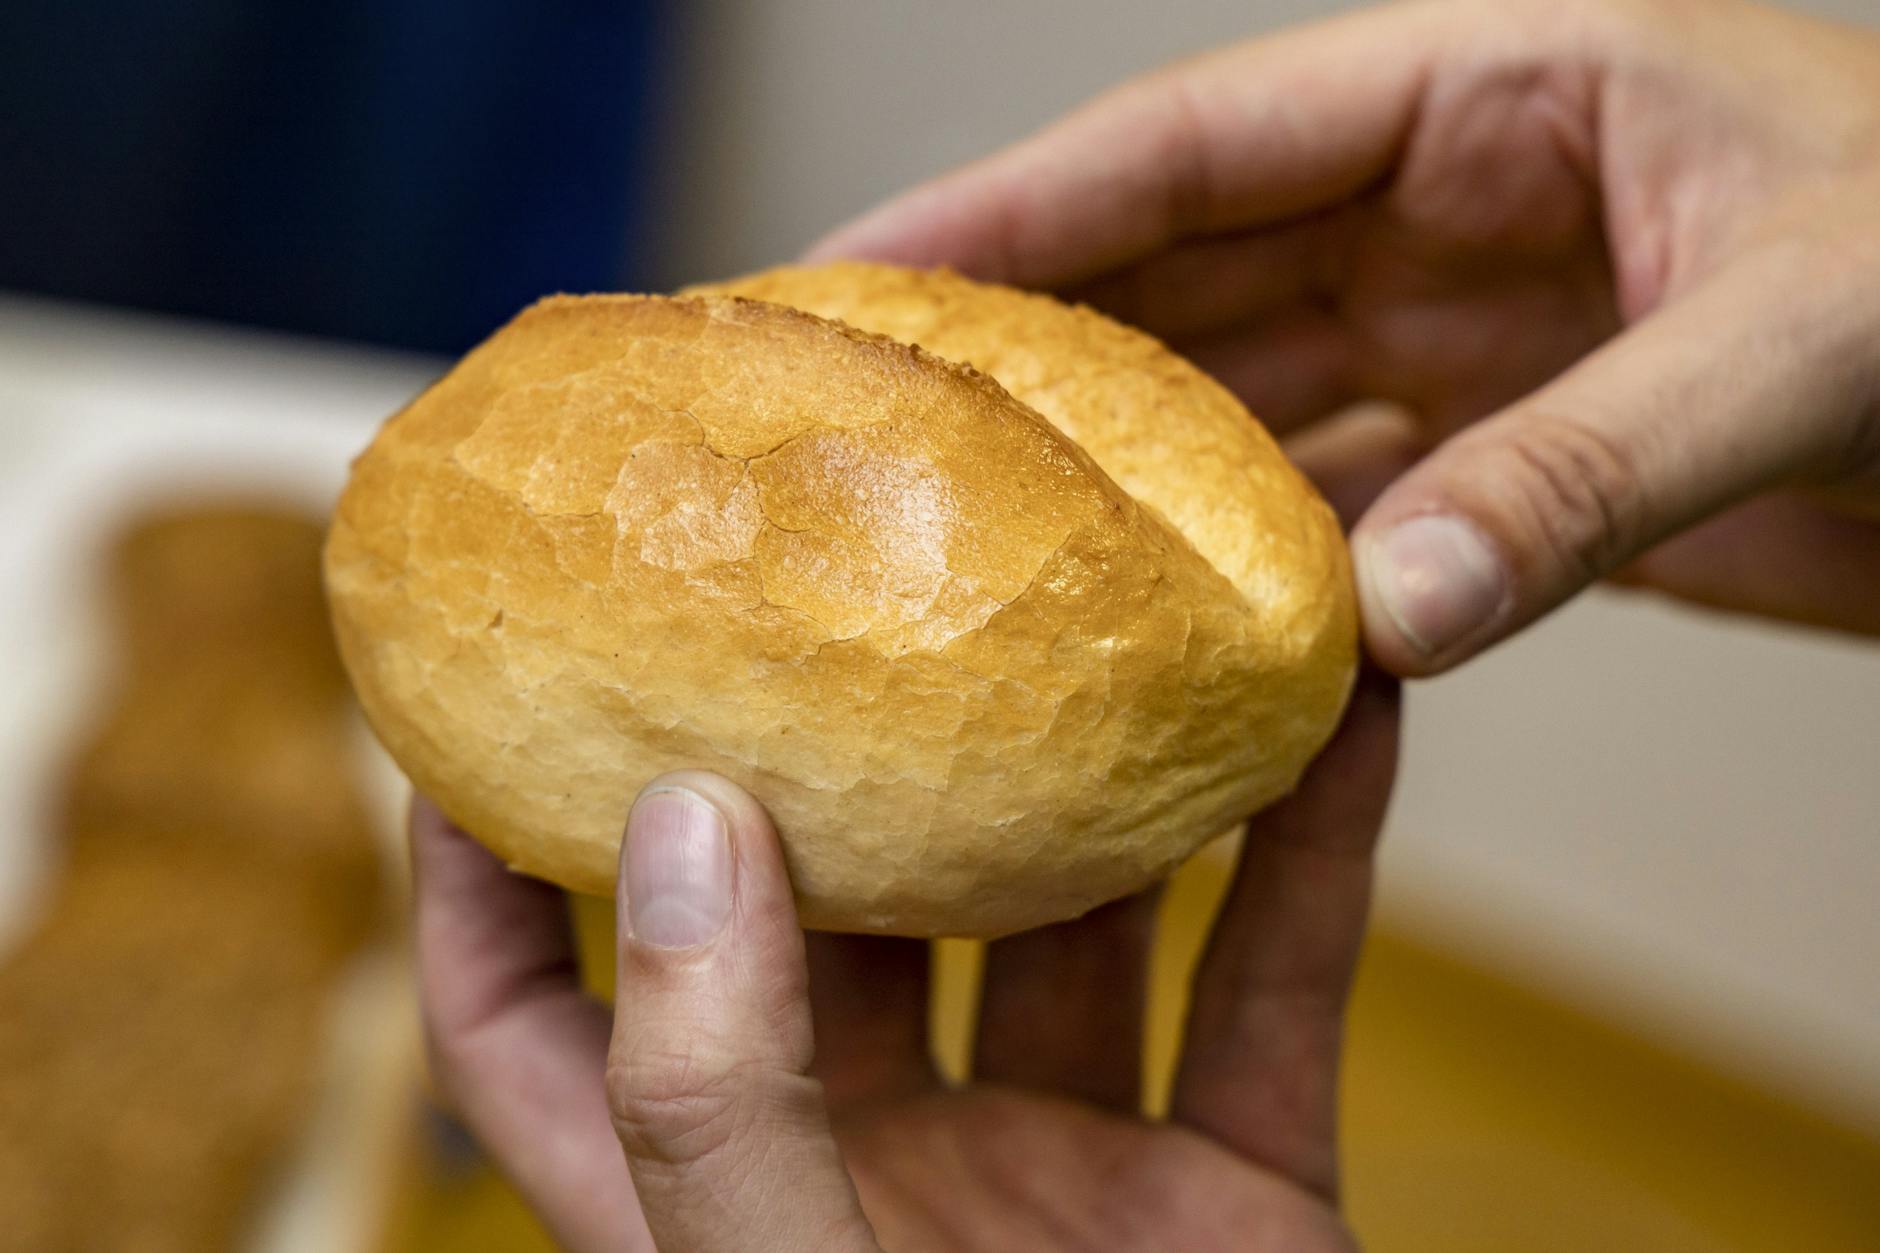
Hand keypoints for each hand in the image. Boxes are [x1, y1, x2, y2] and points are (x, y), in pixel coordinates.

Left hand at [410, 673, 1398, 1251]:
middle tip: (838, 566)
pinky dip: (1314, 860)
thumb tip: (678, 825)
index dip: (481, 869)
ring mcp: (1062, 1187)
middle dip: (839, 752)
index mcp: (725, 1219)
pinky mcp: (1233, 1202)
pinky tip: (1346, 714)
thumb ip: (711, 1103)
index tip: (491, 695)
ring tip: (1124, 602)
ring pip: (1077, 927)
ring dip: (1115, 781)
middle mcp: (878, 1176)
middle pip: (827, 920)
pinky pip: (1278, 995)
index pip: (530, 1028)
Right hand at [808, 0, 1879, 671]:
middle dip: (1016, 351)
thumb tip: (1385, 610)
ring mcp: (1469, 336)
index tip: (845, 278)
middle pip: (1176, 276)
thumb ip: (1593, 465)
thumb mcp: (1812, 342)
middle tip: (849, 433)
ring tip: (958, 558)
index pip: (1190, 141)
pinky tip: (1163, 645)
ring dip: (1117, 485)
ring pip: (1237, 408)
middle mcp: (1445, 206)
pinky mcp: (1507, 455)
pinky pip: (1337, 514)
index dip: (1005, 206)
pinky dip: (1255, 581)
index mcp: (1489, 89)